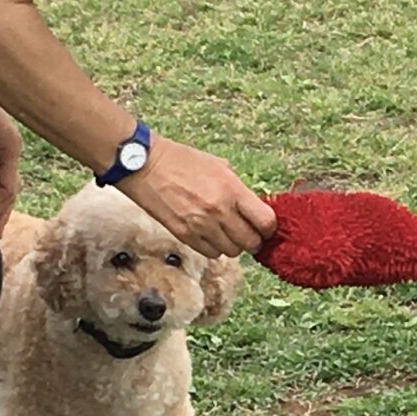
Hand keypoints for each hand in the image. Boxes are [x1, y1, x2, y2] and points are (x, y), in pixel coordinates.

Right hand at [117, 134, 276, 257]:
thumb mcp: (220, 166)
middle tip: (249, 234)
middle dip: (254, 240)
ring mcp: (202, 226)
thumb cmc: (182, 161)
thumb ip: (239, 189)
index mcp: (232, 190)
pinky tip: (210, 235)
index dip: (269, 227)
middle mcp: (220, 210)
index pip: (265, 222)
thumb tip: (253, 208)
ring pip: (232, 252)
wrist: (147, 167)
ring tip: (226, 232)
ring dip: (233, 245)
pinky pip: (211, 253)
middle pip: (251, 242)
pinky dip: (214, 248)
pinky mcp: (185, 235)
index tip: (265, 226)